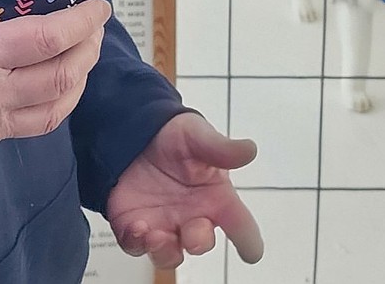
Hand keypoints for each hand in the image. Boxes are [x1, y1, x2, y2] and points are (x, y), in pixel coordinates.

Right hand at [0, 0, 110, 165]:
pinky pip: (23, 128)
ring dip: (76, 83)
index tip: (99, 6)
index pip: (48, 38)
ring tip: (81, 59)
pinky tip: (43, 87)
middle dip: (89, 50)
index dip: (81, 22)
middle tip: (95, 29)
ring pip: (53, 112)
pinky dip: (43, 105)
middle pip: (62, 77)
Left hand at [108, 113, 263, 269]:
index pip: (239, 224)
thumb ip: (221, 148)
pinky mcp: (135, 227)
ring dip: (165, 251)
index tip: (251, 252)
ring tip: (157, 236)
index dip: (248, 241)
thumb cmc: (173, 135)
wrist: (133, 130)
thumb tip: (249, 150)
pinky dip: (136, 242)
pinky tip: (136, 227)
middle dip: (199, 242)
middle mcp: (191, 216)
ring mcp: (164, 224)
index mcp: (215, 197)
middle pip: (202, 242)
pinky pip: (136, 245)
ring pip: (169, 254)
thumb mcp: (197, 134)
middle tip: (193, 235)